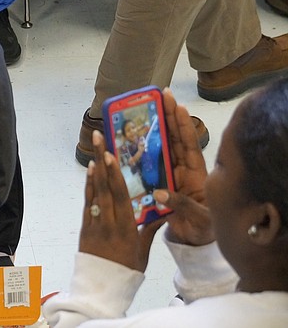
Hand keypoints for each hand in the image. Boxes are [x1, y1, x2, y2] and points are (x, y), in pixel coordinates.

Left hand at [79, 132, 164, 271]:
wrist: (101, 287)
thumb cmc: (126, 271)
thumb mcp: (143, 252)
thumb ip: (150, 229)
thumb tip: (164, 211)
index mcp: (125, 228)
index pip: (119, 196)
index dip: (114, 174)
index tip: (111, 155)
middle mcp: (108, 222)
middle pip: (105, 187)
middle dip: (102, 162)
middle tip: (98, 139)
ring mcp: (94, 224)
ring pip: (94, 192)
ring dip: (95, 169)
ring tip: (95, 149)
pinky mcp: (85, 227)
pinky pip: (87, 202)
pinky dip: (89, 186)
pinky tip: (90, 172)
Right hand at [154, 89, 213, 245]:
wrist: (196, 240)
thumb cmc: (204, 228)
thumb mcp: (200, 217)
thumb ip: (182, 204)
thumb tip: (160, 193)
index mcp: (196, 173)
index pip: (189, 143)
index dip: (183, 124)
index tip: (176, 104)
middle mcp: (183, 169)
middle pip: (174, 137)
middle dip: (168, 116)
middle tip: (160, 95)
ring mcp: (170, 174)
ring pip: (161, 146)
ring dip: (154, 128)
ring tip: (145, 108)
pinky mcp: (159, 182)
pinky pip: (148, 163)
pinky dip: (140, 150)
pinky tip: (131, 139)